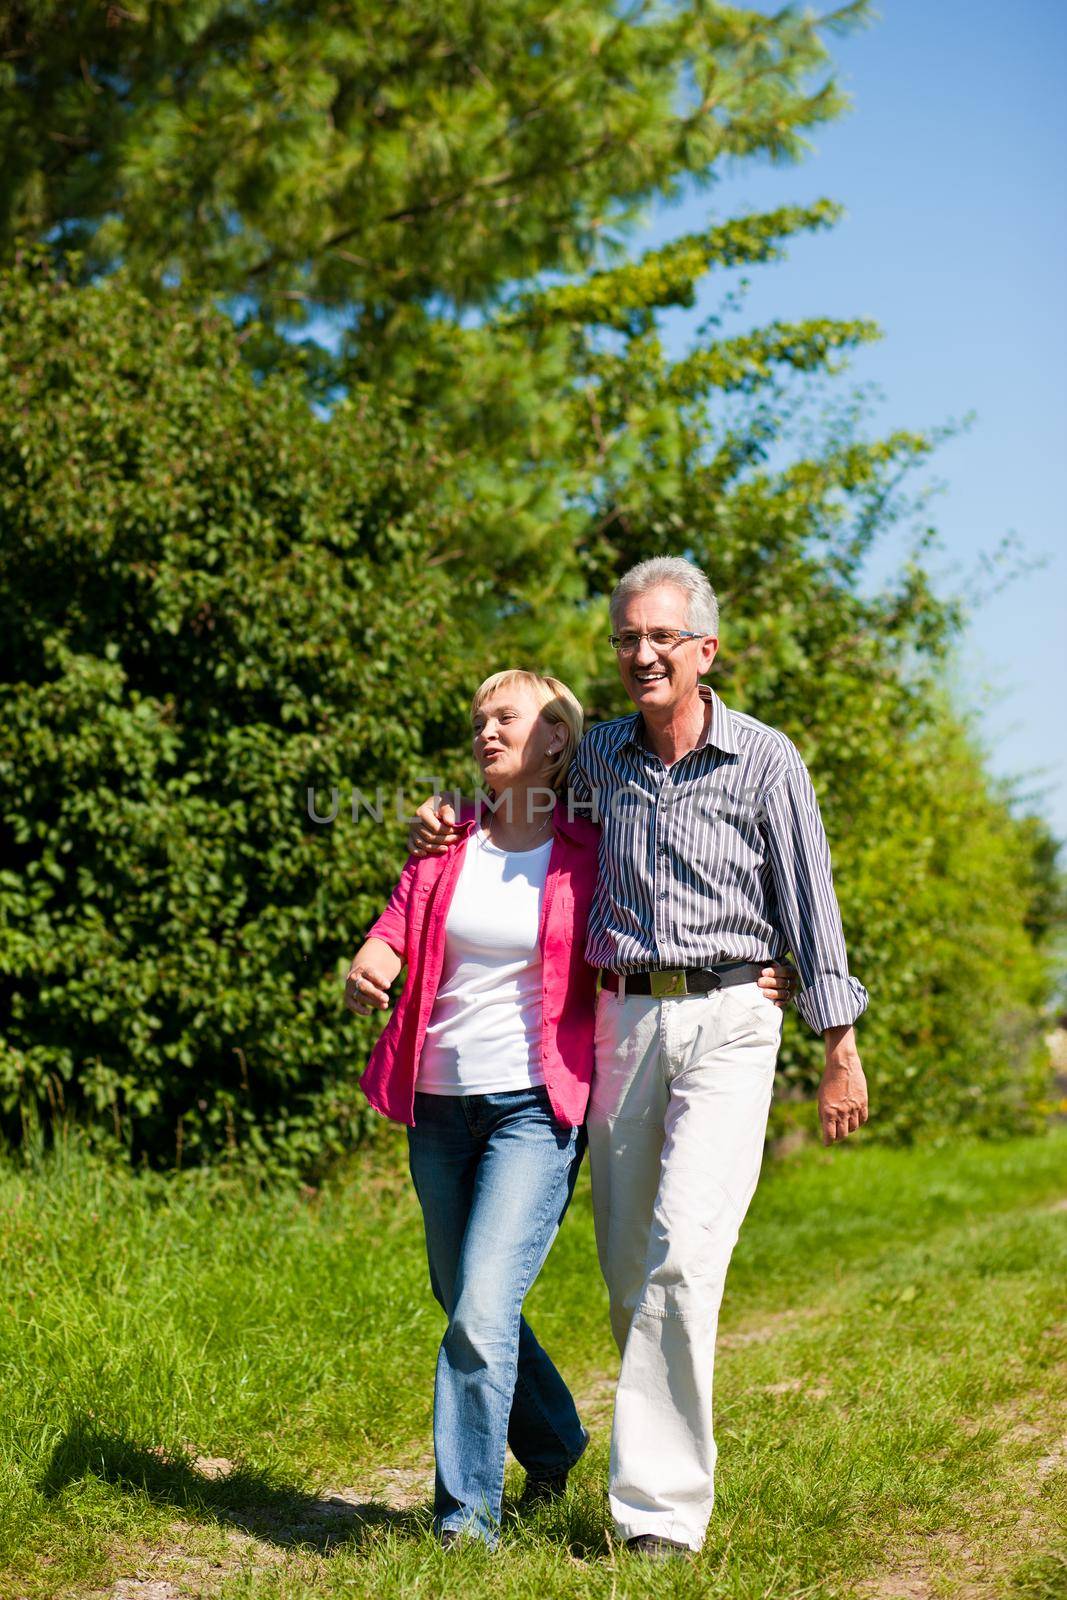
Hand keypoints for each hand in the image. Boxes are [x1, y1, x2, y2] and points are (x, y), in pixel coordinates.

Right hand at [344, 939, 401, 1015]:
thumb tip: (408, 959)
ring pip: (359, 996)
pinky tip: (369, 1012)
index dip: (378, 979)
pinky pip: (351, 1003)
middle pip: (363, 986)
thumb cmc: (379, 969)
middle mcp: (355, 977)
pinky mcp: (348, 996)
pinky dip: (358, 1008)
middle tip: (386, 999)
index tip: (388, 985)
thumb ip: (396, 963)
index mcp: (364, 967)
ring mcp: (350, 987)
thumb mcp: (386, 964)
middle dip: (375, 993)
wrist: (361, 972)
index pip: (370, 973)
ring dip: (371, 1002)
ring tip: (385, 1006)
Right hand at [408, 797, 461, 856]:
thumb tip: (449, 823)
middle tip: (457, 838)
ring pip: (422, 844)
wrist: (438, 806)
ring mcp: (411, 830)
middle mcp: (414, 822)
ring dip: (435, 848)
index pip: (435, 828)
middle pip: (429, 837)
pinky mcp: (411, 837)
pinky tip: (425, 854)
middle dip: (445, 840)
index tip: (459, 830)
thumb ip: (448, 812)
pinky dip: (417, 852)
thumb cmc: (443, 805)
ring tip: (447, 848)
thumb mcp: (447, 805)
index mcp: (421, 812)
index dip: (448, 831)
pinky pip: (411, 847)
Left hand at [757, 961, 797, 1009]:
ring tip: (764, 992)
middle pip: (784, 983)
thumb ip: (771, 960)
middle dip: (771, 982)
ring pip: (785, 993)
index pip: (786, 971)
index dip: (775, 972)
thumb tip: (769, 961)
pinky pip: (785, 1003)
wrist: (769, 979)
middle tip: (759, 982)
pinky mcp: (787, 1001)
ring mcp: (791, 992)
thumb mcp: (771, 962)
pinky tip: (775, 1003)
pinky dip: (781, 1003)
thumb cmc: (769, 968)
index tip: (763, 972)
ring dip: (774, 993)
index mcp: (791, 970)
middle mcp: (794, 982)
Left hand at [817, 1025, 868, 1144]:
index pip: (830, 1135)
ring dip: (848, 1129)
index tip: (827, 1142)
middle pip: (842, 1134)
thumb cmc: (828, 1081)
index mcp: (828, 1112)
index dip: (828, 1141)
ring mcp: (853, 1108)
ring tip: (844, 1125)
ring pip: (853, 1128)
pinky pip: (862, 1119)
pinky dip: (858, 1122)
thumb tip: (827, 1128)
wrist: (842, 1065)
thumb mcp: (821, 1098)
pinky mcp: (863, 1103)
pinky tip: (854, 1120)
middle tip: (836, 1134)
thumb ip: (824, 1114)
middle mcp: (841, 1112)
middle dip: (838, 1136)